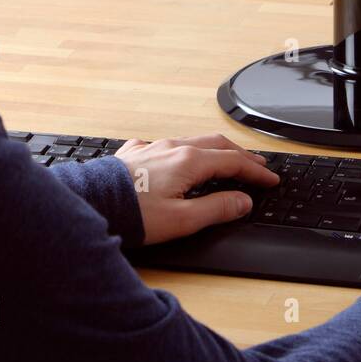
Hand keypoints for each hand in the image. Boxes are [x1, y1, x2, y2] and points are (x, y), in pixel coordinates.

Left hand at [112, 135, 280, 244]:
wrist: (90, 204)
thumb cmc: (133, 214)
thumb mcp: (182, 220)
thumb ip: (216, 209)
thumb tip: (242, 201)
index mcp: (188, 162)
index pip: (232, 162)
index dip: (255, 172)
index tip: (270, 179)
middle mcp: (171, 148)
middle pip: (216, 144)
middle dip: (240, 154)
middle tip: (257, 165)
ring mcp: (152, 148)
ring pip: (192, 141)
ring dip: (215, 150)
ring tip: (227, 159)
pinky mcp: (134, 154)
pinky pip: (166, 145)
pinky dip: (185, 151)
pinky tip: (179, 159)